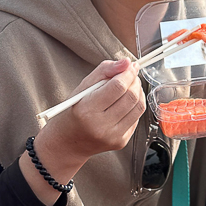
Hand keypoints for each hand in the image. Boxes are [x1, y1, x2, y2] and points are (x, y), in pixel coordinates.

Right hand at [19, 57, 144, 205]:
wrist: (67, 143)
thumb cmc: (73, 111)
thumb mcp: (83, 87)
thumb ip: (105, 70)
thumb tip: (127, 63)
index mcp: (87, 110)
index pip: (117, 87)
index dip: (128, 73)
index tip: (130, 66)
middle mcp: (101, 126)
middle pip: (131, 97)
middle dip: (135, 81)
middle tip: (131, 74)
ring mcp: (112, 136)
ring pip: (138, 108)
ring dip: (138, 92)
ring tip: (130, 86)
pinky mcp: (121, 142)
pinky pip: (136, 119)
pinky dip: (135, 106)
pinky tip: (125, 102)